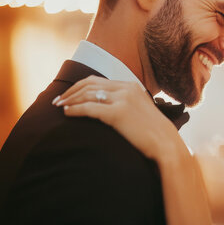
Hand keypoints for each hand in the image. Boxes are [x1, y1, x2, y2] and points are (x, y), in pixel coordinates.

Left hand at [53, 76, 180, 162]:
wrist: (166, 143)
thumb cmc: (153, 133)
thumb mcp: (140, 111)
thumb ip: (126, 104)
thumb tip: (107, 107)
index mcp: (131, 86)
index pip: (98, 81)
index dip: (79, 87)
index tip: (68, 95)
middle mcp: (126, 88)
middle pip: (89, 84)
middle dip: (70, 91)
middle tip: (57, 100)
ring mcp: (123, 99)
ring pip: (87, 94)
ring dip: (69, 100)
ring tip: (58, 107)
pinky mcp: (118, 113)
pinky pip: (89, 108)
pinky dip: (75, 109)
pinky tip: (67, 113)